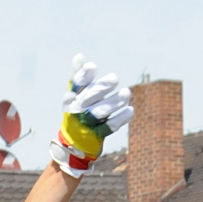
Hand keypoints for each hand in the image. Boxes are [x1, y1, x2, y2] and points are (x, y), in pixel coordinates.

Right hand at [50, 55, 132, 175]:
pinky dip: (120, 119)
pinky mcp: (96, 136)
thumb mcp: (74, 95)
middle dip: (101, 88)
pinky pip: (109, 127)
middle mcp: (77, 111)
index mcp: (71, 98)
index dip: (84, 76)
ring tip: (127, 93)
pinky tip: (130, 110)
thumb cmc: (76, 113)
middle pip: (88, 98)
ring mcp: (86, 125)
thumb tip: (80, 56)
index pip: (76, 85)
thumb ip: (78, 77)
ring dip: (113, 103)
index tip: (93, 66)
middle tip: (115, 78)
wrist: (73, 145)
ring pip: (99, 113)